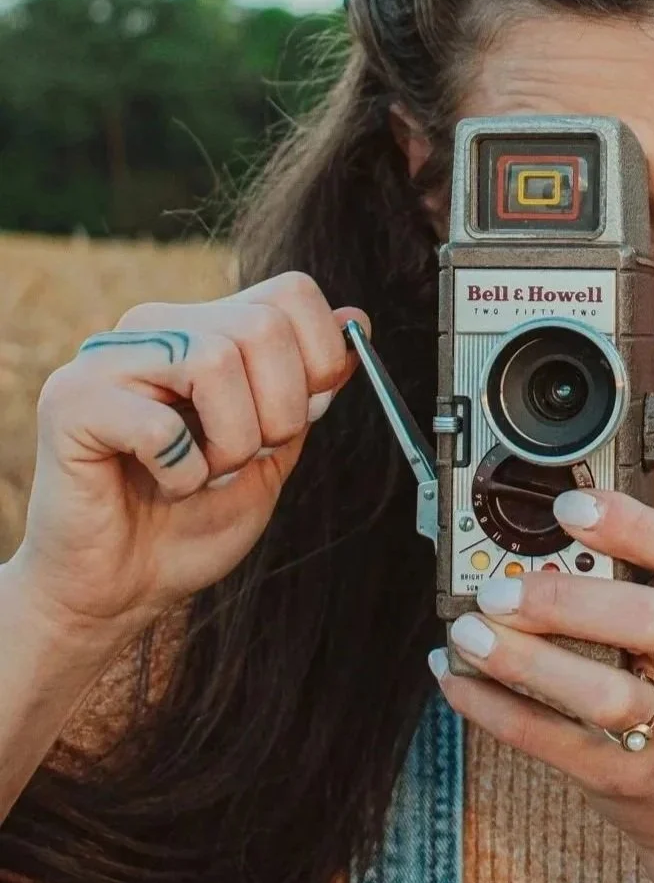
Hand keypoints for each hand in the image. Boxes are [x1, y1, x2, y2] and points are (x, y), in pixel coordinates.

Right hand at [11, 272, 369, 654]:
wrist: (122, 589)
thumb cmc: (191, 523)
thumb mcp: (275, 452)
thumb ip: (309, 390)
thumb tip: (354, 323)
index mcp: (207, 330)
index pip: (291, 293)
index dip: (322, 356)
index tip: (305, 413)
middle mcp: (157, 328)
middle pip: (263, 325)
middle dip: (281, 412)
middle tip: (243, 459)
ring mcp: (109, 358)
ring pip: (214, 361)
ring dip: (231, 443)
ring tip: (203, 474)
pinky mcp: (70, 400)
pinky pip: (160, 424)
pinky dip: (181, 473)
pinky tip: (163, 486)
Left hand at [432, 487, 653, 882]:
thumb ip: (644, 578)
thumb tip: (548, 525)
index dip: (633, 525)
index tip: (570, 506)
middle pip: (649, 622)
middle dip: (566, 601)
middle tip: (500, 588)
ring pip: (602, 694)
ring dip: (525, 662)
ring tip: (468, 632)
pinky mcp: (625, 776)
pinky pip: (554, 743)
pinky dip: (495, 710)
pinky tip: (458, 678)